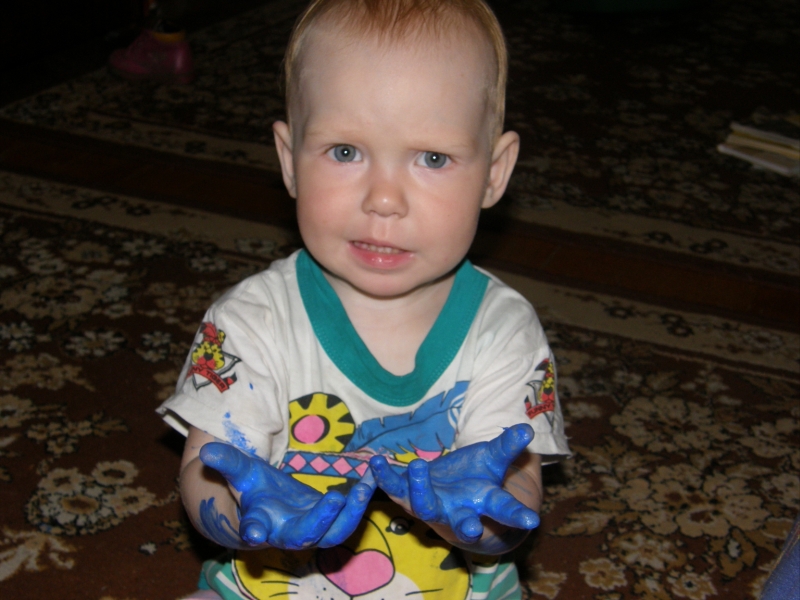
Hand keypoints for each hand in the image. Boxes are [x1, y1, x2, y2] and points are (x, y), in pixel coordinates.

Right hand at [200, 442, 373, 548]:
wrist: (268, 509)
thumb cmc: (253, 489)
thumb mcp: (241, 471)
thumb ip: (227, 462)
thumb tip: (205, 451)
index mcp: (260, 522)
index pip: (253, 529)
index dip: (252, 531)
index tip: (252, 533)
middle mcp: (286, 534)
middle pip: (304, 536)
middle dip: (321, 521)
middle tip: (335, 499)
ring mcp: (311, 531)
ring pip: (334, 534)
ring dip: (351, 513)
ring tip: (365, 488)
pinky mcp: (329, 524)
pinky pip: (348, 519)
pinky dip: (360, 501)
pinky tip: (371, 478)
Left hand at [369, 423, 538, 544]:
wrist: (450, 498)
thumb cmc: (477, 478)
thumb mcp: (494, 460)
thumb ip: (508, 446)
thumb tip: (527, 428)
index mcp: (485, 503)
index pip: (505, 510)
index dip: (518, 515)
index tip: (532, 520)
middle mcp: (458, 512)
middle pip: (464, 523)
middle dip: (467, 526)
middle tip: (472, 530)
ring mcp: (431, 507)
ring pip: (425, 506)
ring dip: (420, 490)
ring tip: (417, 466)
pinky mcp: (407, 497)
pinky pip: (394, 488)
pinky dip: (384, 476)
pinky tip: (375, 461)